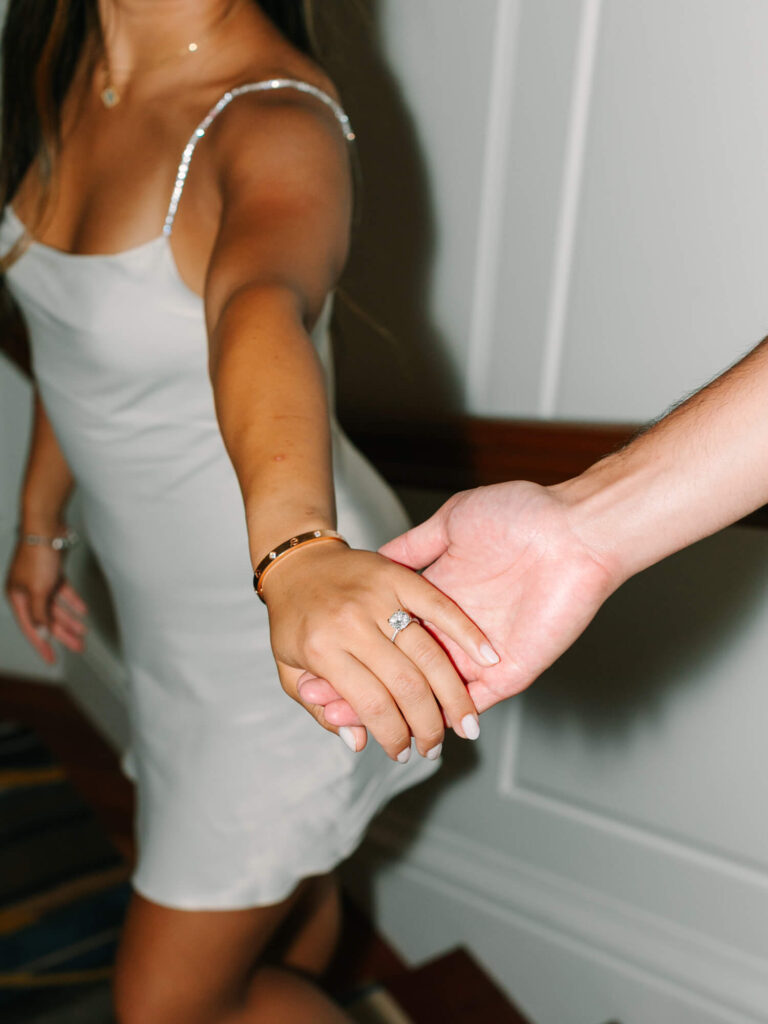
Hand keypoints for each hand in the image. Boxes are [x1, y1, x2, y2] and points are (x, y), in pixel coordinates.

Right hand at [5, 541, 87, 662]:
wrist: (47, 526)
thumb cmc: (37, 555)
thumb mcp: (39, 590)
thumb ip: (40, 614)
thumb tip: (42, 634)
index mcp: (17, 597)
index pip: (32, 628)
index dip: (42, 645)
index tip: (52, 659)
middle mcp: (26, 591)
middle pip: (46, 618)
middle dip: (63, 634)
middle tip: (79, 647)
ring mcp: (39, 581)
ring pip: (56, 606)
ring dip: (70, 619)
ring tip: (84, 631)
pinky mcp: (52, 572)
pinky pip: (63, 592)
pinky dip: (73, 601)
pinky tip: (83, 611)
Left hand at [264, 542, 497, 760]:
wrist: (297, 560)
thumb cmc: (292, 619)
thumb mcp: (289, 669)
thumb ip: (320, 709)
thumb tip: (359, 743)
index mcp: (322, 648)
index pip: (371, 704)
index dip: (393, 736)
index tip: (402, 753)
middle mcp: (351, 622)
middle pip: (405, 684)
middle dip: (428, 725)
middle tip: (435, 746)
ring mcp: (377, 597)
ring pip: (428, 653)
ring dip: (453, 695)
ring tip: (465, 724)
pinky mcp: (397, 575)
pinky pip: (439, 606)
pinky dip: (467, 634)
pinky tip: (488, 660)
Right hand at [299, 481, 618, 730]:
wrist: (575, 526)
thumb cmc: (520, 513)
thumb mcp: (453, 522)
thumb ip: (414, 546)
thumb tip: (376, 557)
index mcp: (442, 597)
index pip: (392, 634)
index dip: (358, 649)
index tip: (320, 660)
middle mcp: (459, 631)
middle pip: (403, 670)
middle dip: (362, 688)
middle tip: (320, 702)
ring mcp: (484, 653)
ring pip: (432, 694)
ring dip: (393, 709)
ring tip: (349, 720)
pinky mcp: (511, 669)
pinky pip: (475, 700)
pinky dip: (443, 715)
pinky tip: (407, 723)